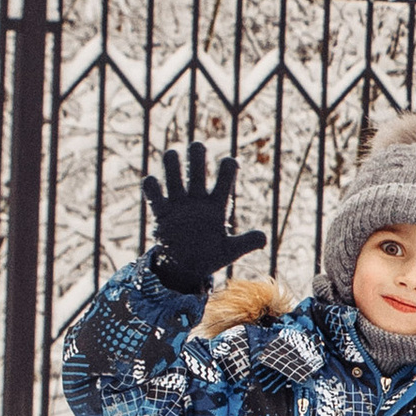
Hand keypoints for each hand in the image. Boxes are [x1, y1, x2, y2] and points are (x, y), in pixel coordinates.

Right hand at [142, 143, 262, 294]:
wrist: (185, 269)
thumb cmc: (210, 255)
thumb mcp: (230, 251)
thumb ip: (246, 243)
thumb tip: (264, 238)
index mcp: (217, 205)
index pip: (225, 180)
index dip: (228, 169)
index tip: (230, 163)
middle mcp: (197, 200)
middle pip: (197, 170)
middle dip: (197, 156)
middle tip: (198, 146)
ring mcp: (178, 204)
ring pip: (174, 176)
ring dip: (172, 164)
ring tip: (172, 154)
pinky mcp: (161, 214)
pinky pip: (154, 195)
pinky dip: (152, 187)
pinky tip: (153, 182)